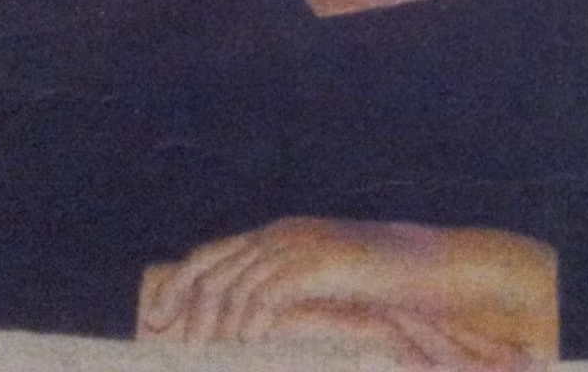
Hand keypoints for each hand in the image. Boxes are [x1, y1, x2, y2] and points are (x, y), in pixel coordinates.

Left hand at [137, 216, 557, 365]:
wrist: (429, 267)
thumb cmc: (379, 283)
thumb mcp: (324, 285)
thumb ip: (289, 294)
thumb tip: (253, 326)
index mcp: (278, 235)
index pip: (212, 253)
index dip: (180, 282)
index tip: (158, 315)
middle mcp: (282, 234)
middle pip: (214, 267)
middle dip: (188, 307)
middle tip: (178, 345)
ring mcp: (301, 245)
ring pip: (237, 283)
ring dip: (218, 322)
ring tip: (210, 352)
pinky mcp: (319, 263)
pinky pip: (270, 290)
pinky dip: (252, 317)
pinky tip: (250, 340)